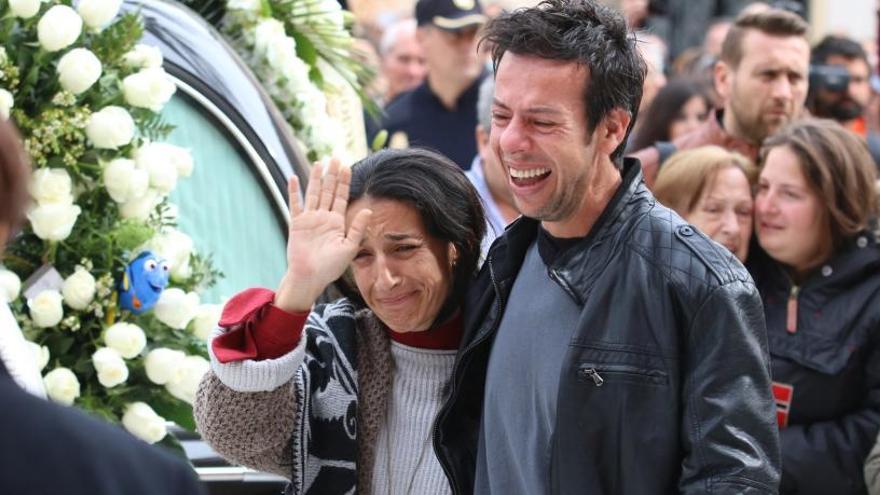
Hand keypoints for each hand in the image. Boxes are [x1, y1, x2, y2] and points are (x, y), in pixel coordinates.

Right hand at [275, 159, 371, 312]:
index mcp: (337, 222)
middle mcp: (323, 218)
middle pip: (328, 191)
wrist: (310, 277)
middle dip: (332, 175)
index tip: (347, 167)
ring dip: (315, 178)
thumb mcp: (349, 248)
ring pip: (313, 193)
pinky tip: (292, 178)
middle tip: (335, 157)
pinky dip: (293, 191)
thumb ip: (357, 228)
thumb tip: (368, 210)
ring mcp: (309, 219)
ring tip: (319, 163)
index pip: (341, 197)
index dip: (344, 182)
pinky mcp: (296, 224)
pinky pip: (294, 204)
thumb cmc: (330, 267)